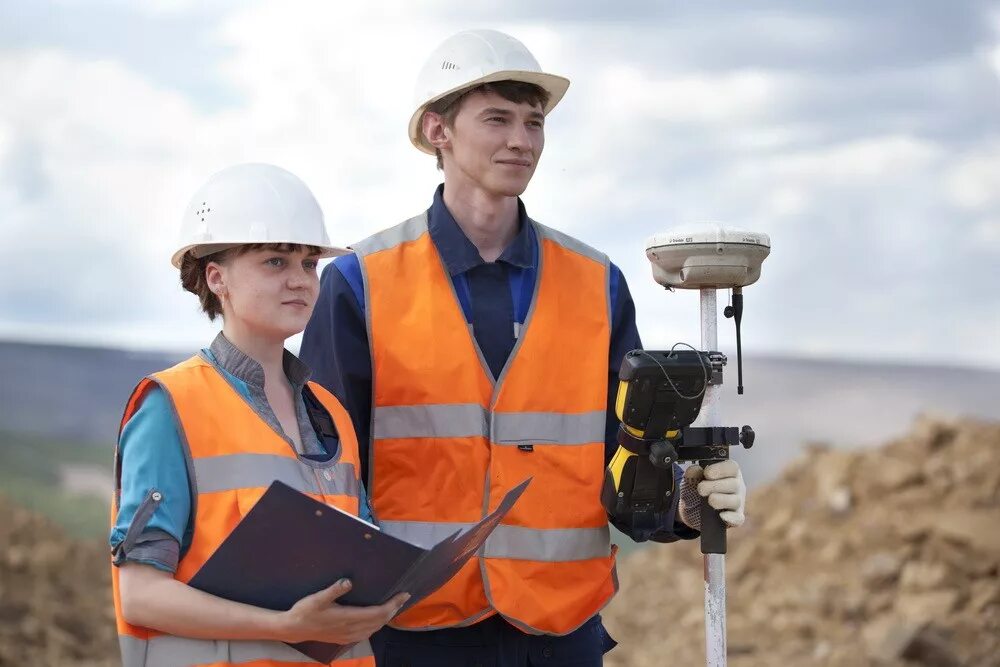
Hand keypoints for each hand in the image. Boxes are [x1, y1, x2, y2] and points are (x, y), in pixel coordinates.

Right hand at [277, 579, 409, 644]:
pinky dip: (376, 625)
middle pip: (380, 621)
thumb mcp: (317, 598)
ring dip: (386, 618)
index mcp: (347, 617)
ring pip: (374, 629)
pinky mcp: (344, 638)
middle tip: (403, 597)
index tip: (403, 594)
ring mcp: (348, 635)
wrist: (293, 629)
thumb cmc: (305, 611)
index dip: (392, 604)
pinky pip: (366, 633)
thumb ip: (334, 590)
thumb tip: (348, 581)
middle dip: (393, 609)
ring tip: (394, 606)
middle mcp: (351, 629)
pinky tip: (377, 620)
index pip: (378, 613)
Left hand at [678, 460, 746, 529]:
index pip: (732, 467)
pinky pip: (738, 518)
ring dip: (721, 500)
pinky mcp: (735, 518)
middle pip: (734, 484)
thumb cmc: (697, 490)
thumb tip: (694, 469)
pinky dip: (731, 517)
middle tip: (701, 489)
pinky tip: (721, 515)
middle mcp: (736, 486)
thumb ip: (693, 473)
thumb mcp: (692, 480)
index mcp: (728, 473)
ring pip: (735, 501)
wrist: (693, 510)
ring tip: (709, 500)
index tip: (707, 473)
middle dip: (715, 486)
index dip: (721, 469)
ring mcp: (737, 503)